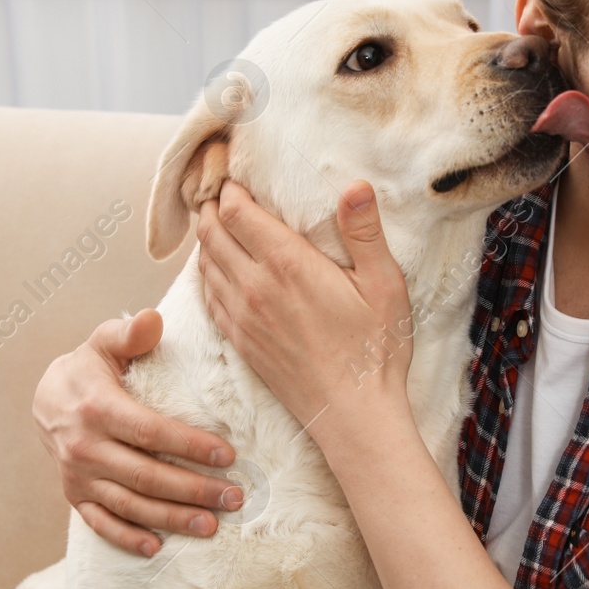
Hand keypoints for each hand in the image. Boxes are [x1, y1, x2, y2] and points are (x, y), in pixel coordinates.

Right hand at [33, 308, 244, 556]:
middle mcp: (85, 447)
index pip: (150, 433)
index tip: (229, 456)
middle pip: (146, 476)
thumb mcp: (104, 342)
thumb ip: (130, 333)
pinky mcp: (74, 495)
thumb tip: (154, 319)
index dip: (190, 446)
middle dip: (193, 490)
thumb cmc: (89, 368)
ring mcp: (77, 476)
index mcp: (97, 408)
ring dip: (171, 518)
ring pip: (129, 504)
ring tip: (211, 525)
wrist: (44, 398)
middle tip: (235, 498)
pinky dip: (127, 538)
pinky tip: (158, 547)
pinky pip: (100, 523)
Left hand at [195, 179, 413, 436]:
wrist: (353, 414)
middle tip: (220, 190)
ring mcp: (242, 317)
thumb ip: (365, 233)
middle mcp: (255, 287)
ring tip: (216, 221)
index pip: (237, 212)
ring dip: (206, 237)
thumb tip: (354, 186)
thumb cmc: (375, 350)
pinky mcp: (240, 341)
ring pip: (205, 263)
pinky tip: (218, 267)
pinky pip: (209, 296)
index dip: (230, 187)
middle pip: (211, 232)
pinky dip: (207, 273)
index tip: (235, 174)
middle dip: (211, 206)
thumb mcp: (384, 284)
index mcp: (288, 265)